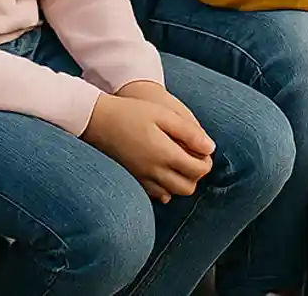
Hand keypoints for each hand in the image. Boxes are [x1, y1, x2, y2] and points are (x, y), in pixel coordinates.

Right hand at [83, 85, 213, 201]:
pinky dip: (165, 187)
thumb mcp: (163, 114)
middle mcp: (155, 172)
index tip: (202, 149)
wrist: (97, 120)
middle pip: (188, 187)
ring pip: (173, 194)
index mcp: (166, 154)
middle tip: (192, 157)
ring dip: (181, 181)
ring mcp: (143, 179)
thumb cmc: (131, 112)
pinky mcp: (134, 180)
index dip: (206, 161)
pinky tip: (162, 170)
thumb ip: (189, 132)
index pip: (198, 170)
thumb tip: (209, 148)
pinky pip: (157, 194)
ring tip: (177, 162)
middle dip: (195, 174)